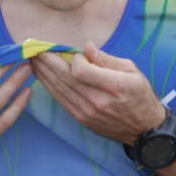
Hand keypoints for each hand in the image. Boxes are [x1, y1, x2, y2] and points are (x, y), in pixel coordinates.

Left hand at [33, 45, 167, 142]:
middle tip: (35, 48)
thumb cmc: (139, 94)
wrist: (143, 128)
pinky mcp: (81, 118)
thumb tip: (86, 47)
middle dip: (47, 61)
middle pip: (65, 79)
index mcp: (114, 86)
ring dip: (43, 73)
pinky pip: (60, 100)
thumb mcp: (132, 70)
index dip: (73, 59)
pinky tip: (41, 76)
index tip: (77, 55)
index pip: (81, 71)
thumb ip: (106, 59)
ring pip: (59, 89)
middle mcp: (98, 101)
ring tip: (33, 59)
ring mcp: (87, 112)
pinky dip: (49, 86)